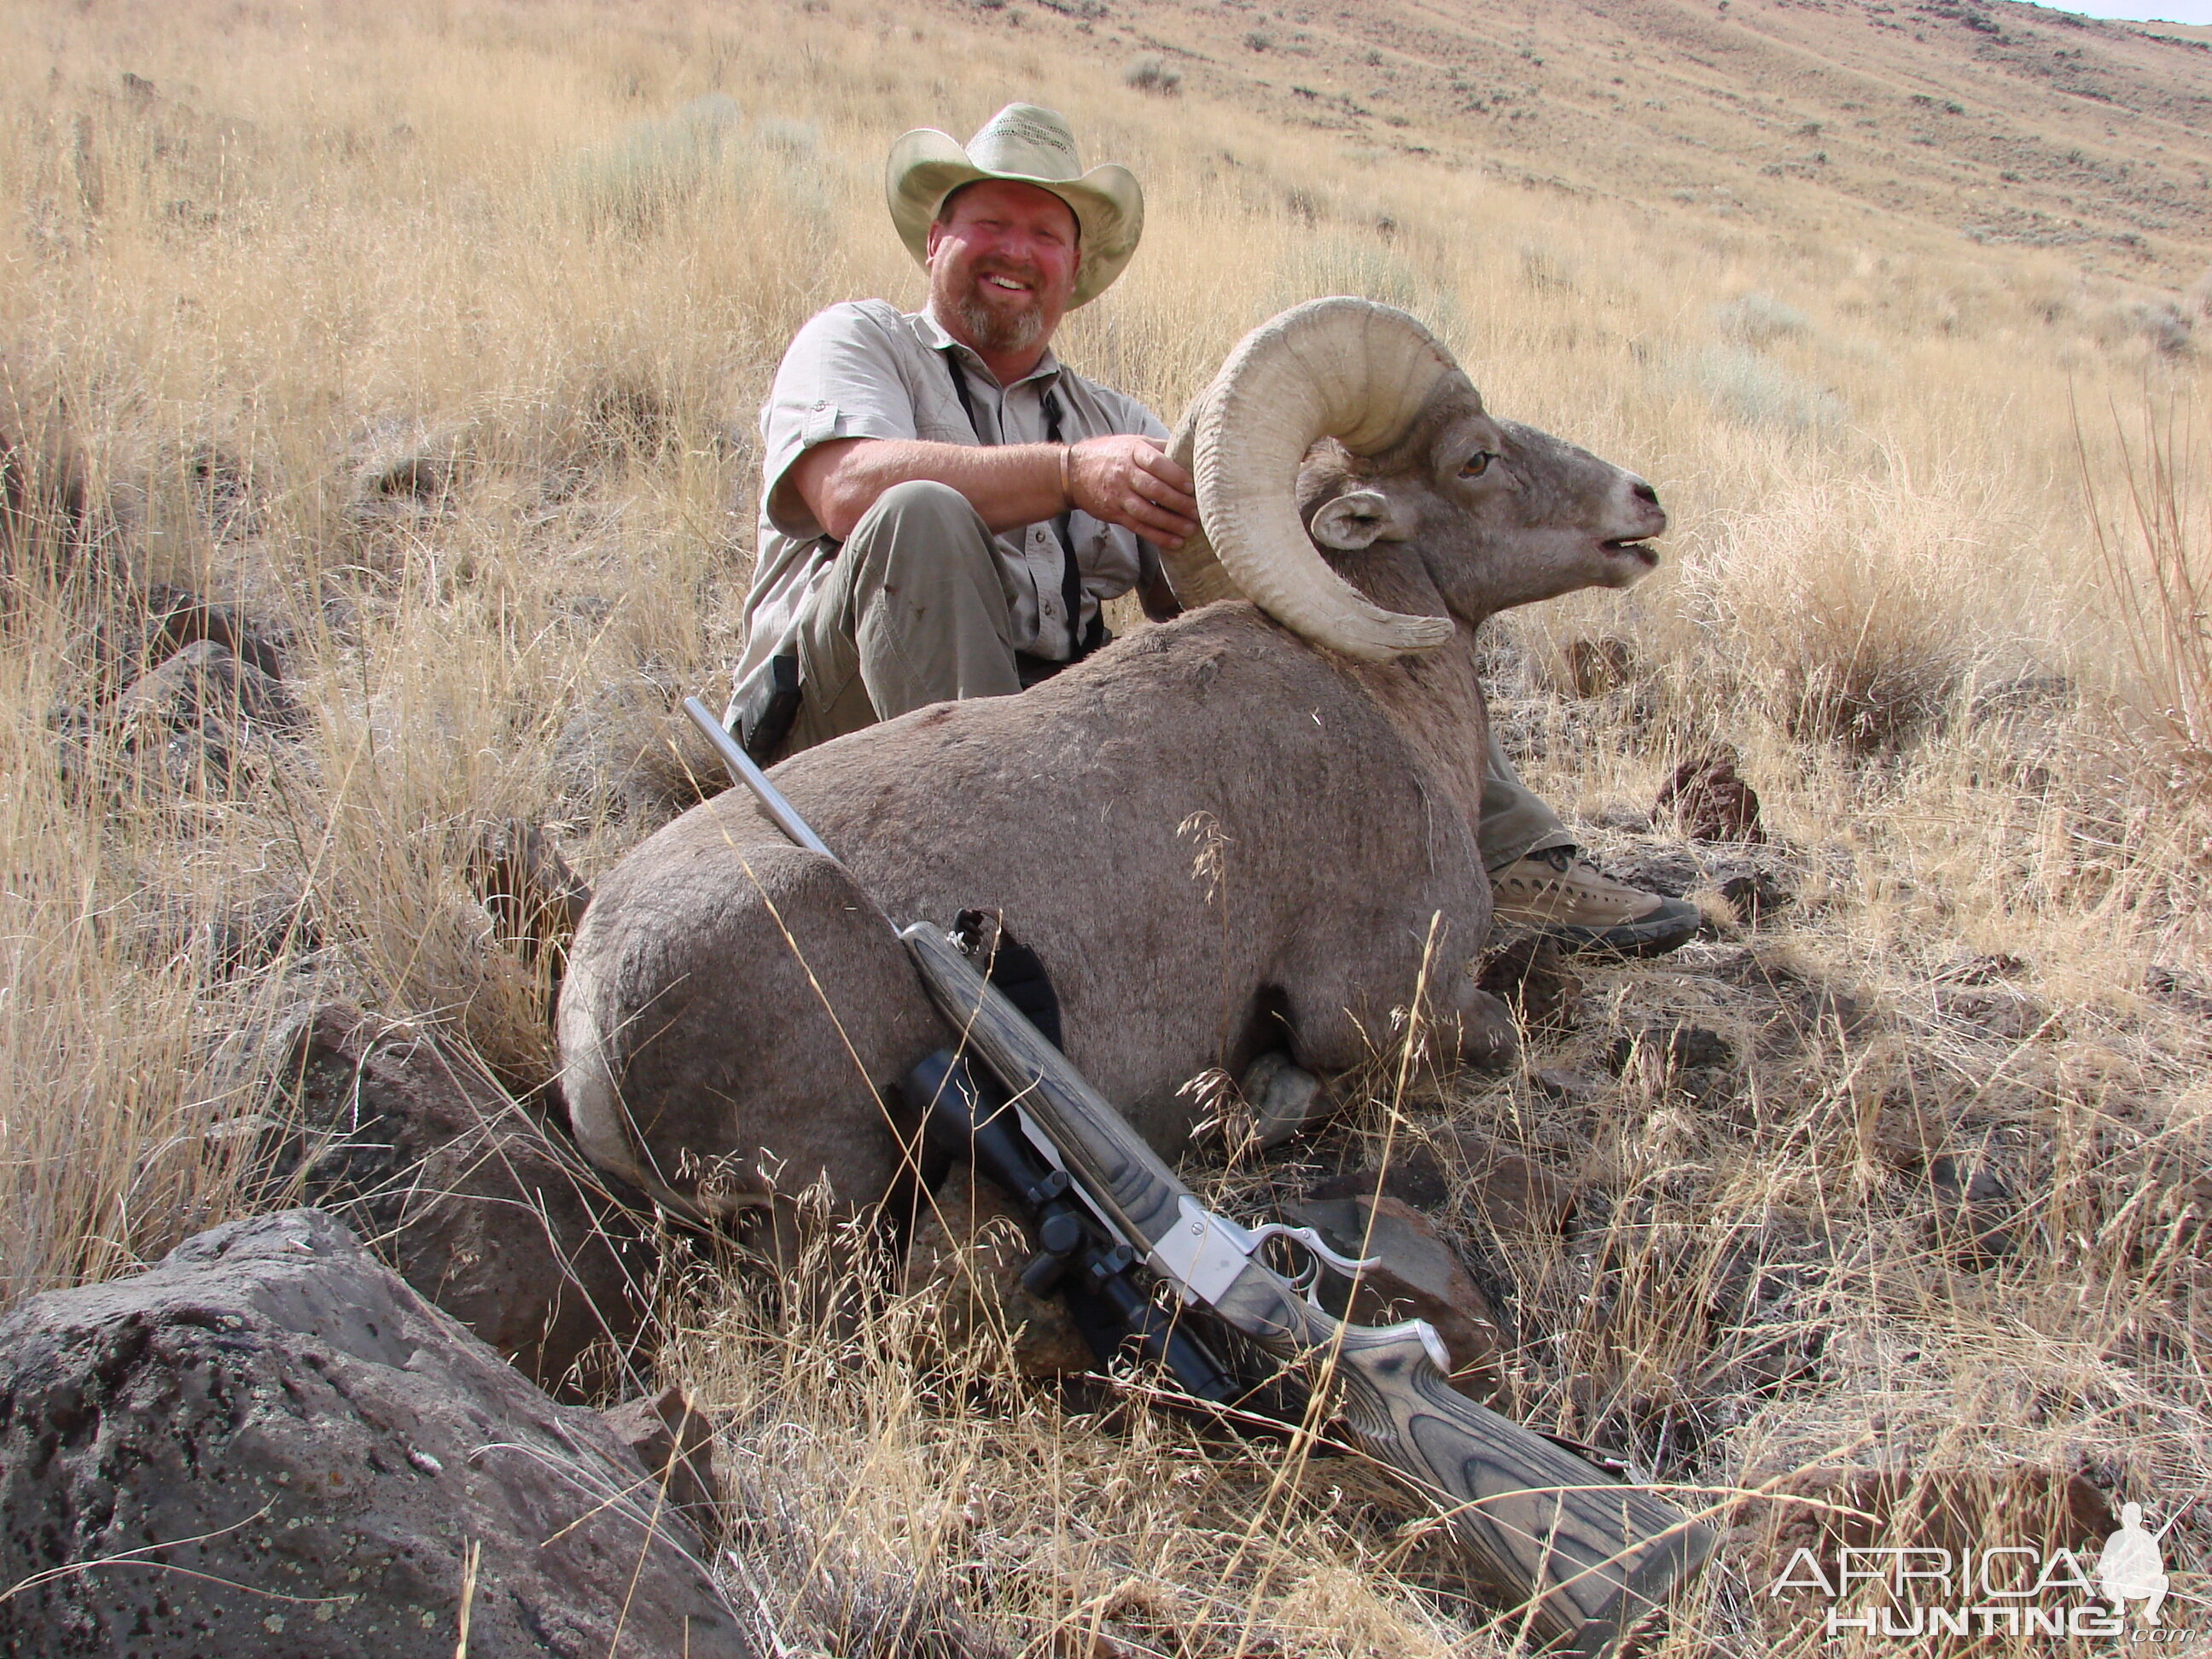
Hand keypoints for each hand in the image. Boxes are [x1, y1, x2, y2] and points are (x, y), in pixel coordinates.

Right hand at [1066, 435, 1197, 550]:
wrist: (1072, 472)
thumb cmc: (1112, 454)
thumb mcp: (1133, 442)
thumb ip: (1160, 448)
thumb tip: (1192, 451)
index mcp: (1133, 451)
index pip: (1156, 463)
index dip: (1175, 475)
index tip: (1192, 486)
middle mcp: (1125, 473)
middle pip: (1154, 489)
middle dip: (1178, 502)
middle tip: (1198, 511)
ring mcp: (1119, 495)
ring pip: (1147, 511)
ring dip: (1170, 523)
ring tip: (1190, 529)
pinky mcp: (1115, 513)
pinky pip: (1138, 526)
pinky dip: (1157, 536)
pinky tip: (1174, 542)